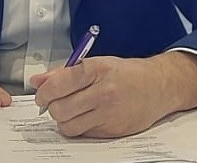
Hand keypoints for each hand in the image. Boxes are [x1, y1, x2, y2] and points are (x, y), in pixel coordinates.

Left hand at [31, 52, 196, 138]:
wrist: (159, 86)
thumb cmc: (126, 73)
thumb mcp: (95, 63)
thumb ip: (63, 72)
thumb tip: (37, 81)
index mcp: (96, 69)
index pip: (58, 84)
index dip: (44, 93)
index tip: (41, 95)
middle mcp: (104, 91)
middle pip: (60, 109)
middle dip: (52, 108)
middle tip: (54, 104)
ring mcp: (110, 113)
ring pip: (68, 126)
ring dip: (63, 120)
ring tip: (70, 111)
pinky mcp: (114, 130)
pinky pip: (84, 134)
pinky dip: (79, 128)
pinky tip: (86, 117)